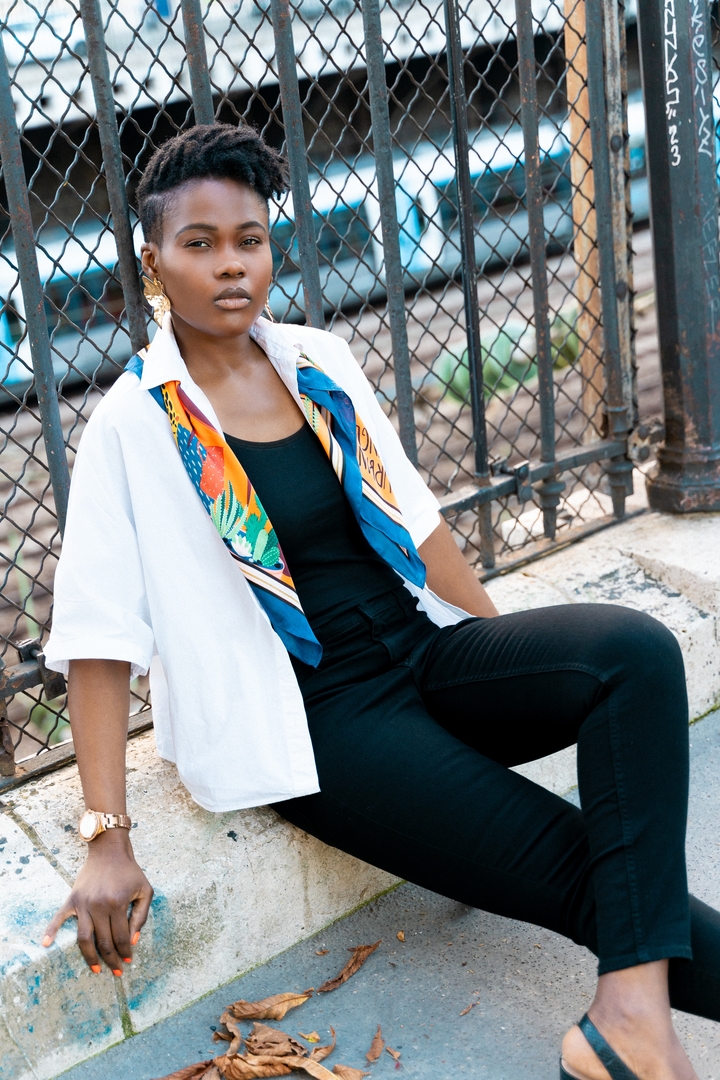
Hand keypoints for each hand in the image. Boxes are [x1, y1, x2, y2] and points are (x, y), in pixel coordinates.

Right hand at [42, 830, 153, 973]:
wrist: (109, 851)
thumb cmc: (130, 872)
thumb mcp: (145, 890)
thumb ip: (141, 916)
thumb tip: (133, 940)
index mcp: (118, 903)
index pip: (121, 936)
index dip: (125, 951)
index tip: (128, 960)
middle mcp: (99, 906)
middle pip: (103, 942)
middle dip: (111, 959)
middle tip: (116, 971)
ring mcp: (83, 903)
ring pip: (83, 939)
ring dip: (90, 957)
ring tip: (96, 969)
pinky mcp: (72, 899)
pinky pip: (59, 918)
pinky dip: (51, 931)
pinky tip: (46, 945)